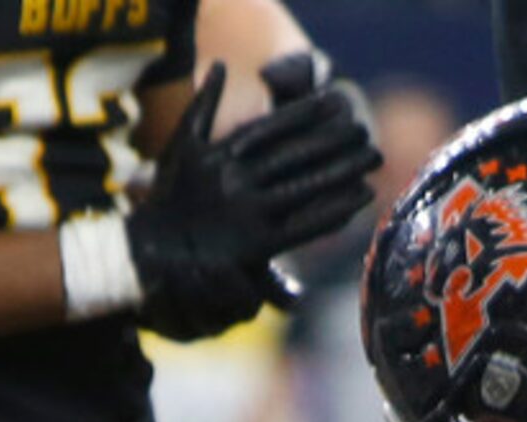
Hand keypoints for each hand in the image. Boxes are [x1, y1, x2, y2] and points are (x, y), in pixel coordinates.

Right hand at [127, 61, 378, 340]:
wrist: (153, 250)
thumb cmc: (169, 196)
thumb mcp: (182, 144)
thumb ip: (203, 105)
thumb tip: (220, 67)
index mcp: (223, 154)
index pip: (274, 128)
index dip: (307, 114)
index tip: (336, 103)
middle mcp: (237, 180)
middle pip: (297, 155)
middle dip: (335, 141)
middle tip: (365, 130)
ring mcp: (248, 213)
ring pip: (306, 186)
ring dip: (344, 171)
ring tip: (373, 158)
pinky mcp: (258, 245)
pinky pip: (304, 225)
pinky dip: (334, 210)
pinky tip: (360, 197)